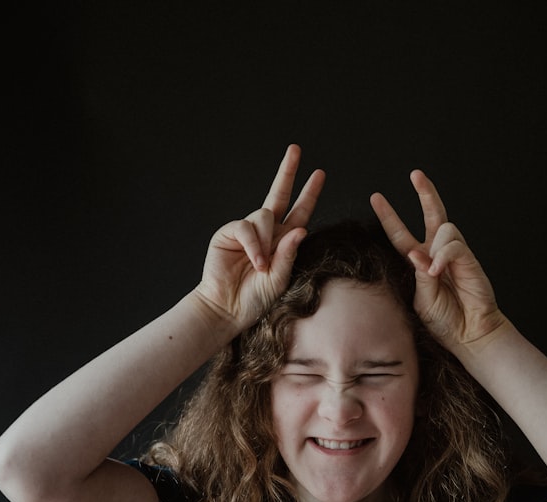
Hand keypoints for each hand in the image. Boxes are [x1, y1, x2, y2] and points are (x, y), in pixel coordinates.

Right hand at [195, 145, 324, 329]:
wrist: (228, 308)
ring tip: (262, 266)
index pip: (300, 211)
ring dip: (266, 242)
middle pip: (278, 194)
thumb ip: (289, 255)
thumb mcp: (280, 279)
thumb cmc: (255, 298)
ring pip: (263, 215)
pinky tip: (256, 261)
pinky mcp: (229, 233)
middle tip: (295, 149)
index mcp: (283, 240)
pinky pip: (246, 227)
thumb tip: (301, 230)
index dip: (309, 193)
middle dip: (287, 172)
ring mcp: (247, 230)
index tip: (319, 173)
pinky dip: (253, 244)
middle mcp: (266, 231)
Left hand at [370, 170, 503, 348]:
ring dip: (435, 248)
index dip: (389, 216)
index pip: (400, 233)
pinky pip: (454, 246)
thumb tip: (417, 254)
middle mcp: (437, 252)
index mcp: (419, 261)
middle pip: (433, 214)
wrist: (469, 334)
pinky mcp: (469, 260)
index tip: (376, 198)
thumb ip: (418, 276)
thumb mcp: (420, 299)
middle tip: (416, 174)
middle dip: (426, 193)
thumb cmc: (443, 320)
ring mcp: (455, 254)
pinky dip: (444, 257)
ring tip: (434, 274)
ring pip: (444, 228)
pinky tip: (439, 272)